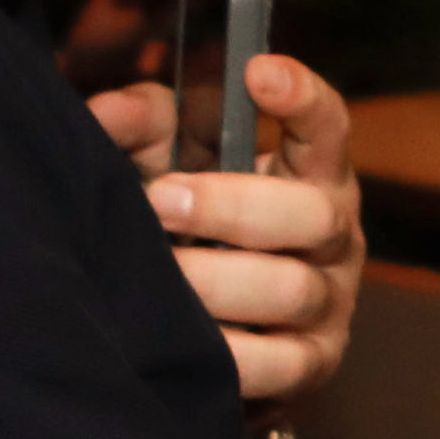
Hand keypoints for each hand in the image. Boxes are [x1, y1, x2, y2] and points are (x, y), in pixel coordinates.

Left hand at [90, 52, 366, 399]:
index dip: (303, 97)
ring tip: (157, 276)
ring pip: (291, 288)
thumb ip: (142, 126)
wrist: (204, 328)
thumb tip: (103, 115)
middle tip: (160, 202)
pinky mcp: (313, 364)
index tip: (259, 73)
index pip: (328, 126)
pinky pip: (279, 365)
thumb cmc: (193, 226)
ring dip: (216, 280)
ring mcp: (331, 302)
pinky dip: (228, 353)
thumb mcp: (169, 161)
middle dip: (230, 206)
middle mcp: (336, 234)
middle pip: (312, 214)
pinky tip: (183, 339)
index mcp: (311, 173)